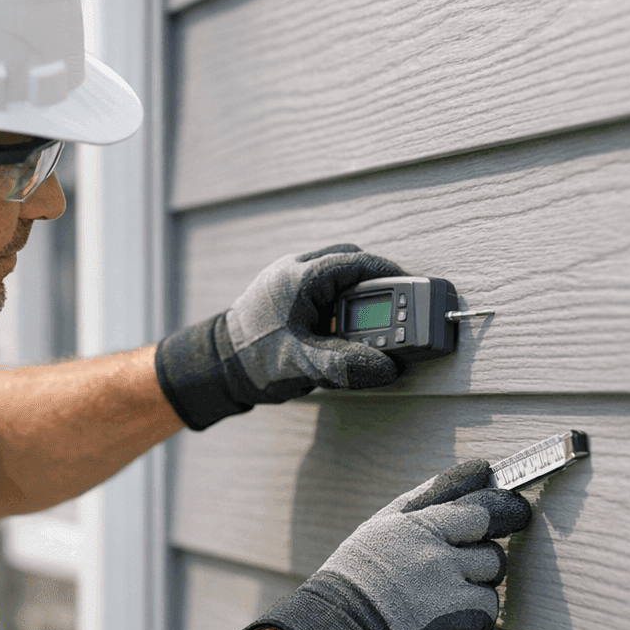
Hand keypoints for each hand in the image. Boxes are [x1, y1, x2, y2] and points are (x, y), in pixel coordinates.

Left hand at [154, 244, 403, 429]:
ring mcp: (289, 280)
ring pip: (338, 275)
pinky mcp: (287, 295)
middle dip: (376, 285)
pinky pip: (324, 289)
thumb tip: (387, 368)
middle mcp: (295, 270)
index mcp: (301, 277)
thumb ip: (345, 365)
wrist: (217, 367)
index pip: (357, 262)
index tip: (413, 290)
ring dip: (358, 295)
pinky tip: (348, 329)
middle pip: (350, 264)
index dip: (389, 275)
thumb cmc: (252, 360)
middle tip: (398, 309)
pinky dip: (342, 304)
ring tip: (375, 324)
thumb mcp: (303, 364)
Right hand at [238, 460, 532, 629]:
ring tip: (445, 598)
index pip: (479, 503)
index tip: (514, 508)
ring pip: (492, 578)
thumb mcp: (382, 526)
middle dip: (490, 549)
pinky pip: (486, 613)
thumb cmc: (356, 578)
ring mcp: (449, 586)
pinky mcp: (457, 621)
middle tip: (484, 556)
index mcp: (417, 523)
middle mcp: (436, 550)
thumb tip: (475, 472)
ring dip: (477, 587)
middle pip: (493, 541)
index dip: (503, 504)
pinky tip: (445, 625)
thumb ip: (426, 500)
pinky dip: (472, 622)